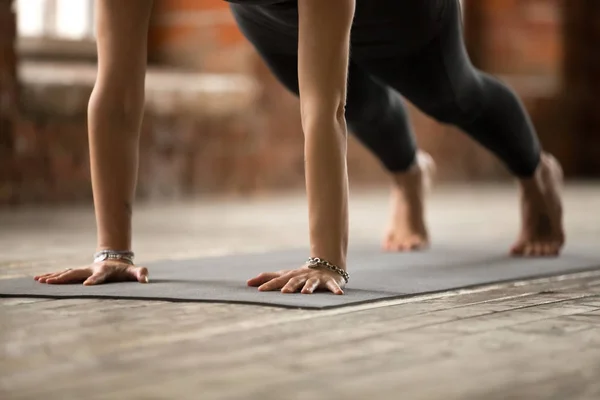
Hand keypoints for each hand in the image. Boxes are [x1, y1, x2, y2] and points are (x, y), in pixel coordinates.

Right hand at [34, 260, 148, 285]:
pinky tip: (39, 279)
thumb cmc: (125, 270)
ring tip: (40, 280)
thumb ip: (140, 274)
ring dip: (54, 277)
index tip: (87, 285)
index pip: (99, 277)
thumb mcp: (134, 272)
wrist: (116, 260)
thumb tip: (146, 279)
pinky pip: (63, 274)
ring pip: (66, 273)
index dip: (94, 280)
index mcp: (104, 271)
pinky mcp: (78, 272)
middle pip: (76, 273)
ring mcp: (83, 270)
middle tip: (51, 282)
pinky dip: (52, 276)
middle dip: (64, 278)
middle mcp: (91, 269)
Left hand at [247, 265, 344, 294]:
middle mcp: (302, 277)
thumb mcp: (284, 275)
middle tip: (283, 292)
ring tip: (305, 293)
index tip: (259, 291)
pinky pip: (333, 286)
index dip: (269, 285)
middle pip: (294, 281)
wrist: (325, 265)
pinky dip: (335, 289)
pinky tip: (339, 295)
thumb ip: (268, 278)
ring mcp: (316, 279)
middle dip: (289, 286)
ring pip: (312, 284)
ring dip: (309, 287)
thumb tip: (248, 283)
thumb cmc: (300, 274)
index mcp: (291, 276)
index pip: (278, 280)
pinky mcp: (329, 282)